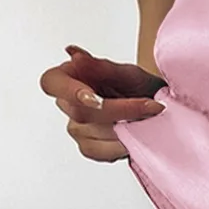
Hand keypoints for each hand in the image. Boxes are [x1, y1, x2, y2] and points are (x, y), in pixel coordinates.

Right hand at [39, 44, 168, 161]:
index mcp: (69, 76)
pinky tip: (135, 135)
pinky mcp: (89, 147)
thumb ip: (102, 67)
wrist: (156, 109)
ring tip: (148, 118)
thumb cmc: (139, 87)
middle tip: (150, 106)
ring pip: (92, 133)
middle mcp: (68, 103)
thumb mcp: (128, 73)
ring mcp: (76, 127)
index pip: (52, 83)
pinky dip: (121, 145)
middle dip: (119, 110)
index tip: (94, 98)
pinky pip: (99, 152)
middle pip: (79, 112)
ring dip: (124, 127)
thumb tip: (76, 56)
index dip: (70, 91)